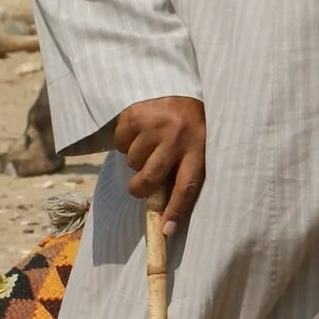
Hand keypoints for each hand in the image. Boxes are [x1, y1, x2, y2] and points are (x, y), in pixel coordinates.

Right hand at [112, 95, 206, 235]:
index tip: (166, 230)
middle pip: (150, 177)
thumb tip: (165, 216)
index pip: (186, 185)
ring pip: (132, 160)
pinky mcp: (136, 113)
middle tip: (140, 185)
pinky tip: (139, 133)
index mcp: (198, 148)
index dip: (175, 210)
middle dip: (140, 188)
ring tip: (148, 146)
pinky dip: (124, 142)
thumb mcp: (199, 147)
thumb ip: (183, 173)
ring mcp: (155, 123)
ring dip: (136, 159)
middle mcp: (177, 136)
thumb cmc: (193, 127)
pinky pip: (119, 142)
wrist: (187, 89)